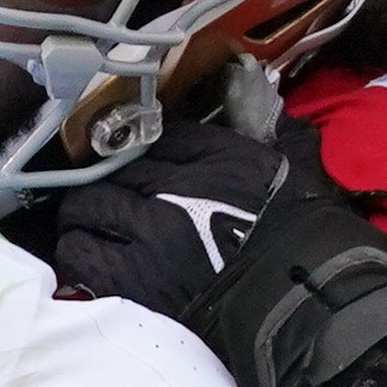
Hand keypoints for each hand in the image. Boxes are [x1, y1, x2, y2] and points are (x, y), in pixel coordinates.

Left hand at [49, 119, 321, 318]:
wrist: (306, 304)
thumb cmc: (305, 237)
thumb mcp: (293, 161)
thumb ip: (262, 126)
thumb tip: (245, 82)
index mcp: (212, 157)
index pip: (153, 137)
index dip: (139, 151)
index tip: (134, 164)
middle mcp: (173, 188)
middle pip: (108, 171)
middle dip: (102, 184)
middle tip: (103, 199)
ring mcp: (148, 234)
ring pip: (83, 210)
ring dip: (83, 219)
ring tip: (90, 229)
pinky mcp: (132, 279)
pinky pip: (81, 255)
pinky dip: (79, 254)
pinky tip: (89, 259)